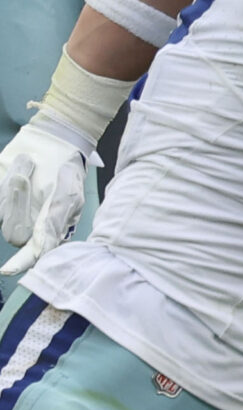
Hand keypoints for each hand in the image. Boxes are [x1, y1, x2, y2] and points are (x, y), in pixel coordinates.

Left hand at [0, 114, 97, 275]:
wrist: (51, 139)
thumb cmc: (66, 168)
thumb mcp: (68, 196)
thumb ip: (55, 223)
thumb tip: (44, 249)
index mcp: (47, 229)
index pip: (32, 253)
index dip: (20, 263)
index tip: (7, 269)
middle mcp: (26, 222)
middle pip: (13, 231)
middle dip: (17, 205)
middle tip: (25, 179)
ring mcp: (9, 207)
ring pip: (1, 209)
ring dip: (12, 186)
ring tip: (27, 163)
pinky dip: (4, 181)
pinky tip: (18, 165)